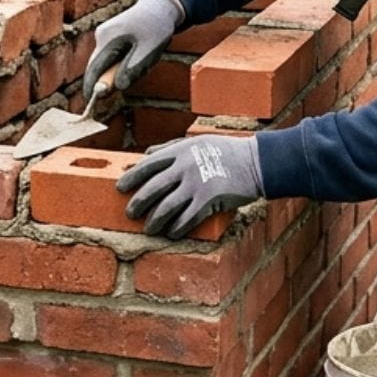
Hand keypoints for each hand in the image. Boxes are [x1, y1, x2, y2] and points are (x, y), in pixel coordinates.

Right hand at [85, 0, 183, 98]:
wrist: (160, 7)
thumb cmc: (156, 28)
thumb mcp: (148, 51)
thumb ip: (131, 69)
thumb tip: (117, 87)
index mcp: (108, 38)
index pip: (94, 68)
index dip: (91, 87)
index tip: (91, 102)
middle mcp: (101, 35)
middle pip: (98, 66)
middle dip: (109, 78)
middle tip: (130, 79)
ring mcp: (104, 34)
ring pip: (107, 61)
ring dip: (120, 69)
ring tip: (145, 58)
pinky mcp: (110, 36)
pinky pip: (112, 55)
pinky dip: (123, 62)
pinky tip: (142, 54)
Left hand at [118, 134, 263, 237]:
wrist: (255, 162)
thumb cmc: (226, 151)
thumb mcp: (196, 142)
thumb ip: (171, 147)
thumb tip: (146, 154)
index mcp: (180, 150)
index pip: (148, 164)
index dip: (132, 177)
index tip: (120, 187)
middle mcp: (185, 166)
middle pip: (152, 188)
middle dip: (138, 203)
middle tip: (130, 213)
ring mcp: (196, 183)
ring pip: (166, 207)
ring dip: (154, 221)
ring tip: (148, 229)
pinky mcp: (208, 200)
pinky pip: (186, 218)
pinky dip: (177, 228)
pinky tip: (171, 233)